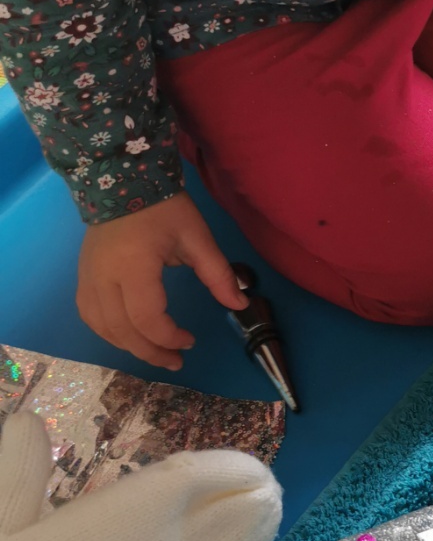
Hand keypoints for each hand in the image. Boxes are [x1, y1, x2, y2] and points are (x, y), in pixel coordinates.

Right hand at [77, 193, 244, 370]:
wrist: (124, 180)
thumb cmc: (165, 208)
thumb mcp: (197, 237)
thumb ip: (218, 274)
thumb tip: (241, 304)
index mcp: (134, 267)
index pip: (146, 317)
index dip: (168, 336)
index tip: (189, 339)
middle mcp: (104, 277)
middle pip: (121, 330)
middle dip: (150, 351)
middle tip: (175, 360)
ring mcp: (88, 278)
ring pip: (102, 327)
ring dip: (128, 345)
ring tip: (156, 352)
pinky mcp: (83, 276)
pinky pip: (90, 315)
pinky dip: (109, 332)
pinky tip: (129, 335)